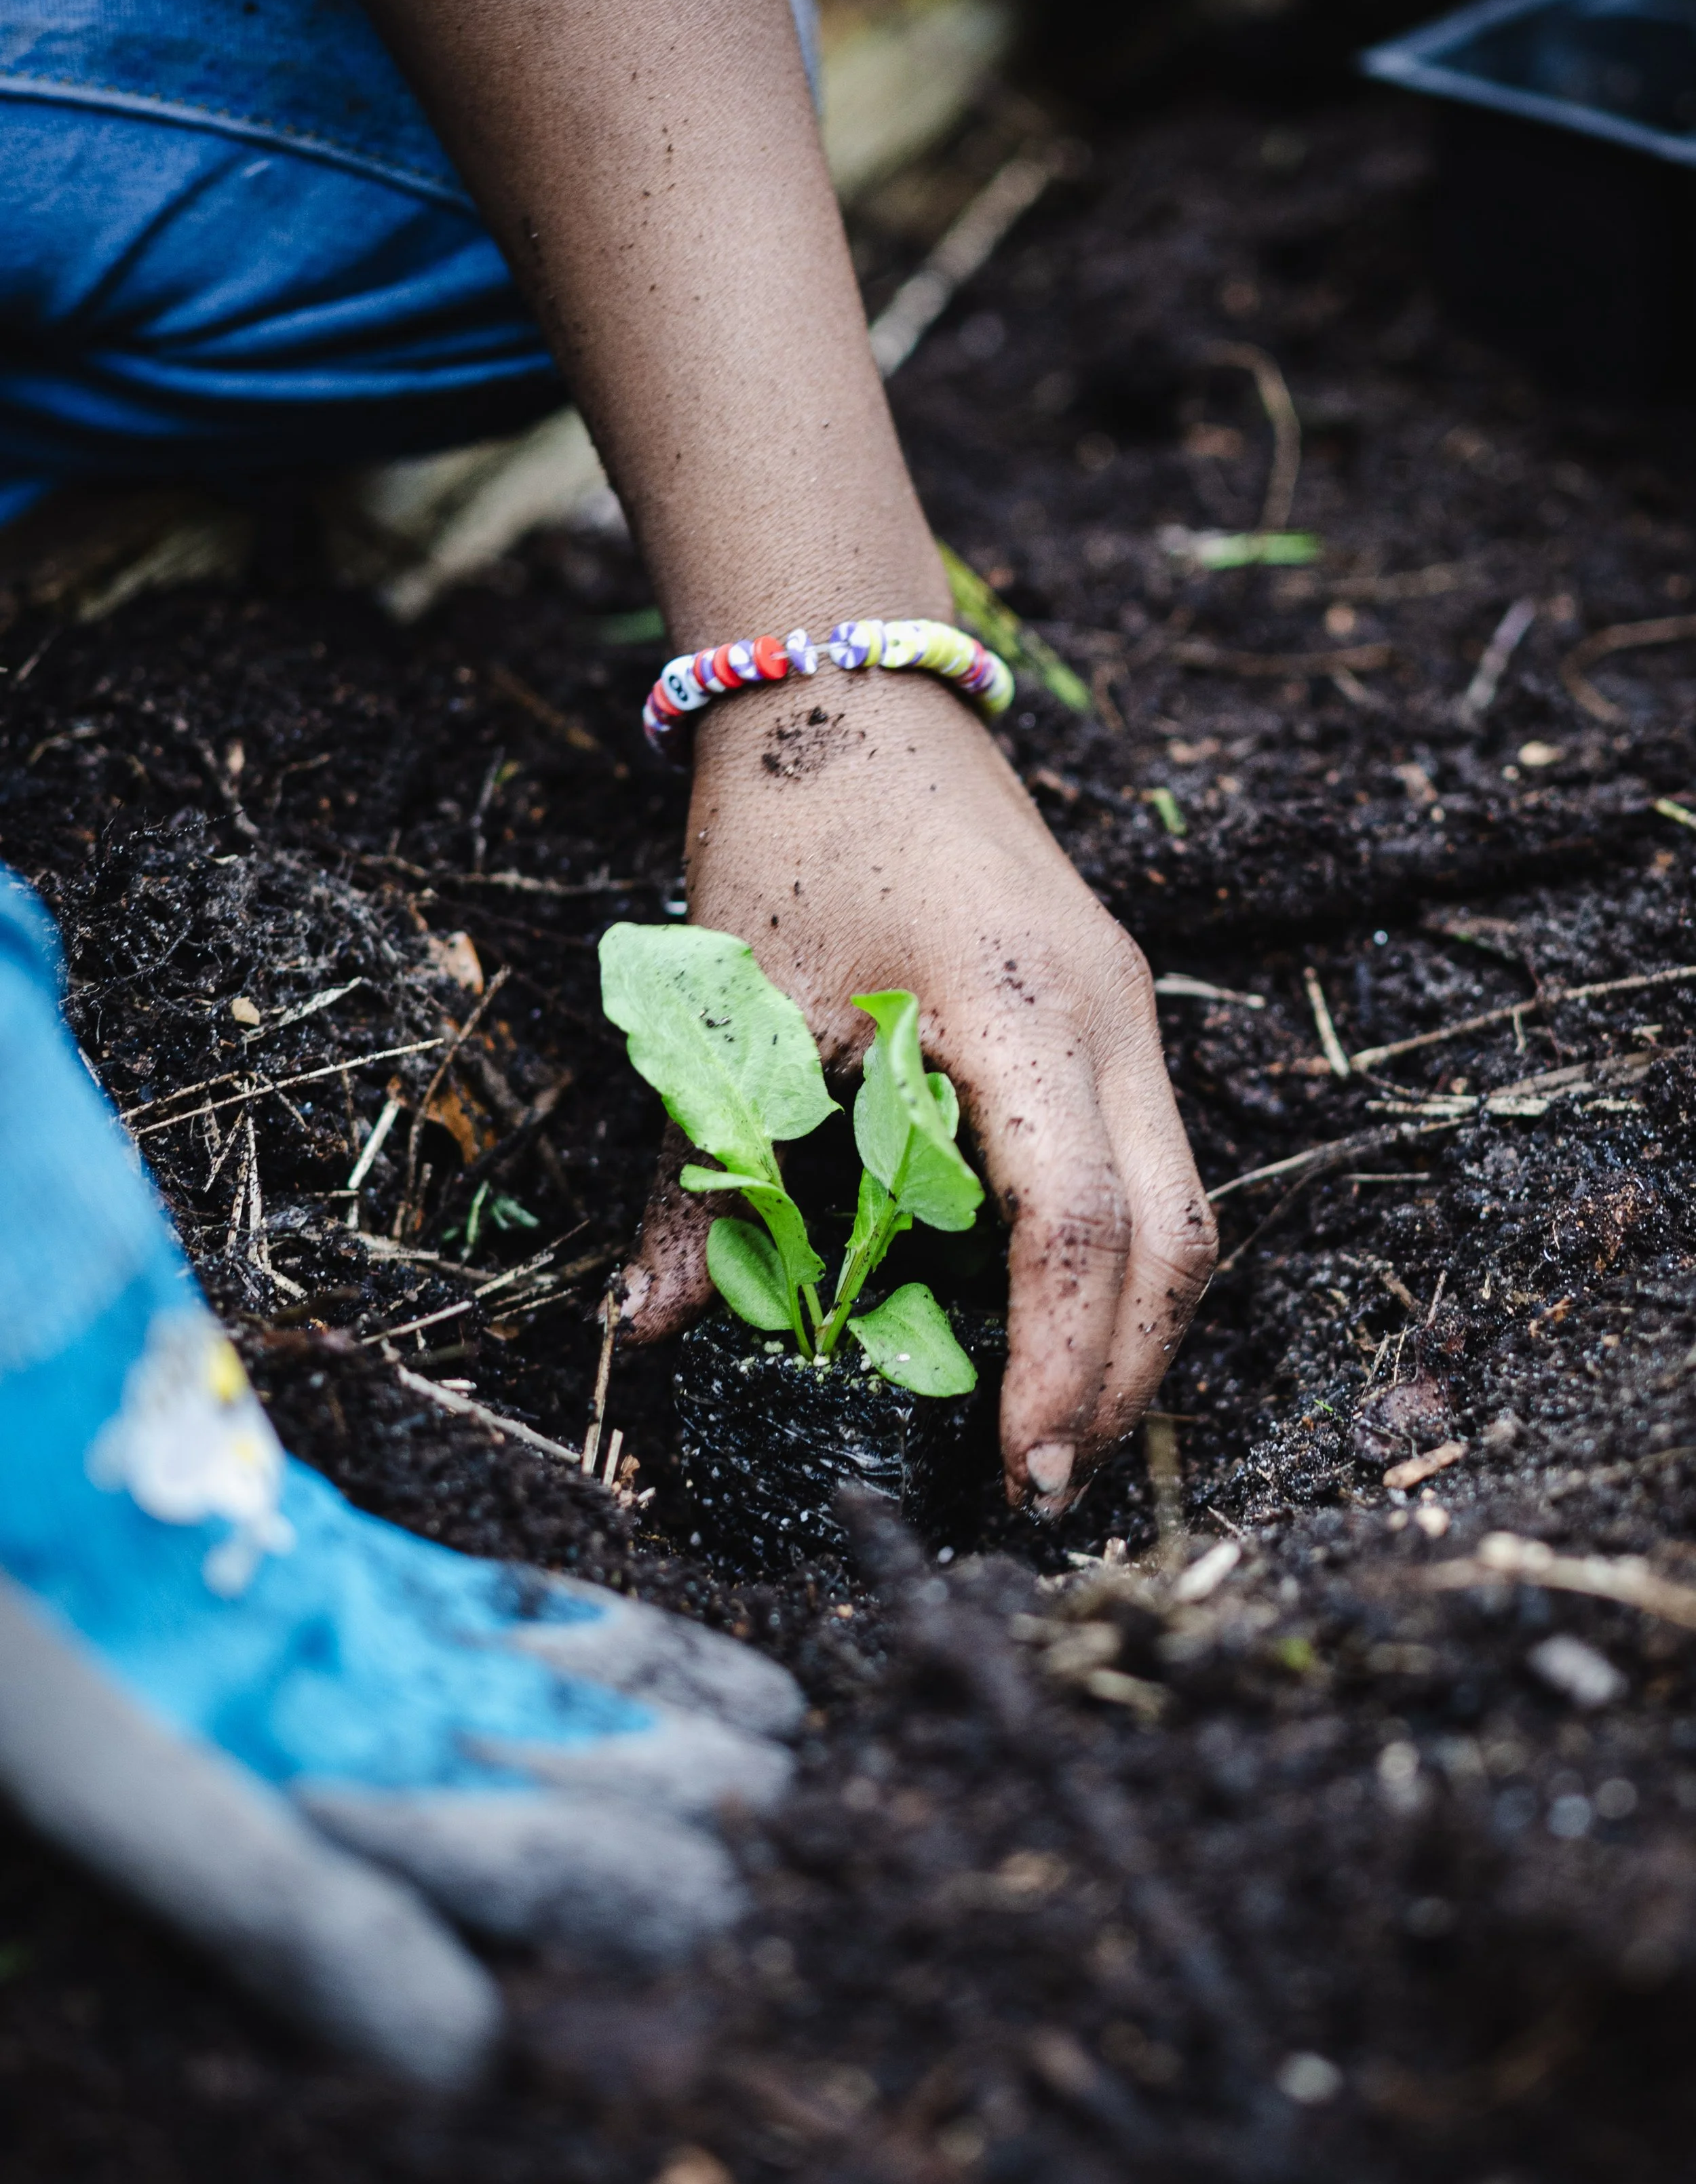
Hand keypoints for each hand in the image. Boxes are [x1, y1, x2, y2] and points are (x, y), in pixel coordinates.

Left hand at [620, 670, 1216, 1513]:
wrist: (857, 695)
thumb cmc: (795, 829)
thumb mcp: (736, 1004)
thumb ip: (706, 1171)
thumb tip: (652, 1324)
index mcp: (1025, 1010)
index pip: (1080, 1225)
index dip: (1058, 1365)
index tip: (1015, 1469)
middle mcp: (1111, 1016)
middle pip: (1175, 1238)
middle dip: (1122, 1379)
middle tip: (1043, 1488)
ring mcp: (1129, 1013)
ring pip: (1184, 1208)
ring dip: (1134, 1331)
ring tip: (1055, 1432)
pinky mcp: (1112, 1017)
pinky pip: (1155, 1166)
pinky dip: (1121, 1263)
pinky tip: (1056, 1322)